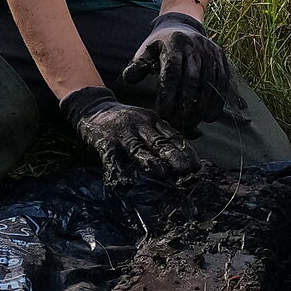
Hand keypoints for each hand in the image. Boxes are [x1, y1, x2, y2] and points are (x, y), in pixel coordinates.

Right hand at [60, 86, 198, 185]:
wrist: (92, 107)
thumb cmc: (125, 120)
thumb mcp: (147, 121)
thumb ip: (165, 133)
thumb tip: (197, 138)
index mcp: (153, 120)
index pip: (173, 135)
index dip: (185, 151)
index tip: (196, 166)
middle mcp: (140, 125)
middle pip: (159, 142)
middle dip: (174, 157)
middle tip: (187, 171)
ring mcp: (122, 134)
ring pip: (138, 149)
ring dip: (151, 162)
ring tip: (162, 172)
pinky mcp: (105, 142)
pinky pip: (112, 159)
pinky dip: (118, 172)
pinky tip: (125, 183)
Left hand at [121, 12, 230, 134]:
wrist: (183, 26)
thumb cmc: (162, 45)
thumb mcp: (147, 50)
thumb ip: (137, 65)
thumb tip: (130, 78)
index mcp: (174, 43)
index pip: (172, 73)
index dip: (168, 95)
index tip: (163, 114)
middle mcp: (195, 46)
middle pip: (192, 80)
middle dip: (185, 105)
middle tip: (178, 124)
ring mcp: (210, 51)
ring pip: (209, 83)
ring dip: (201, 107)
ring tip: (192, 124)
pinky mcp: (221, 58)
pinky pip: (222, 82)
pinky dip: (217, 101)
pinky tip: (209, 117)